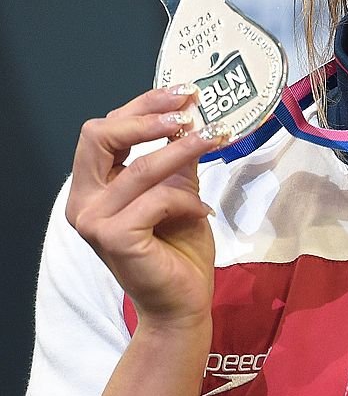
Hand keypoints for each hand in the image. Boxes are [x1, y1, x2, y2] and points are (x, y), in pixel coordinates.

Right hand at [65, 87, 228, 329]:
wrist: (182, 303)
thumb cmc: (177, 247)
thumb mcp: (177, 189)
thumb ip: (175, 155)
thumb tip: (191, 112)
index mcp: (91, 186)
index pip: (104, 129)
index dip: (143, 105)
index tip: (183, 92)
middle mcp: (83, 201)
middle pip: (99, 136)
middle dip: (147, 116)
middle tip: (188, 110)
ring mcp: (94, 221)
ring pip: (140, 167)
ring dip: (183, 148)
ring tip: (215, 138)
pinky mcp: (115, 238)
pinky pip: (157, 199)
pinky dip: (186, 199)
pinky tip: (203, 209)